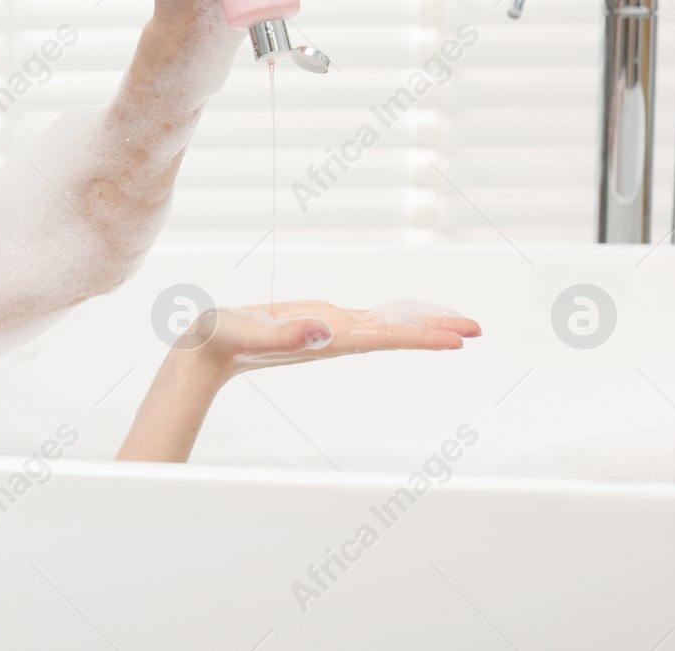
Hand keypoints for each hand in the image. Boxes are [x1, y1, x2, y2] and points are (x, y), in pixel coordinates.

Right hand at [183, 298, 481, 387]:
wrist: (199, 354)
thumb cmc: (216, 341)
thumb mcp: (243, 333)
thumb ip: (281, 335)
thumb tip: (324, 330)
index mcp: (320, 339)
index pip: (381, 337)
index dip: (419, 336)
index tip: (456, 340)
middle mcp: (329, 338)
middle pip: (390, 334)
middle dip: (431, 331)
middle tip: (476, 329)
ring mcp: (322, 333)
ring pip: (380, 328)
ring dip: (415, 325)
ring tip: (453, 326)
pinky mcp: (312, 326)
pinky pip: (362, 323)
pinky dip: (388, 320)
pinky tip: (399, 320)